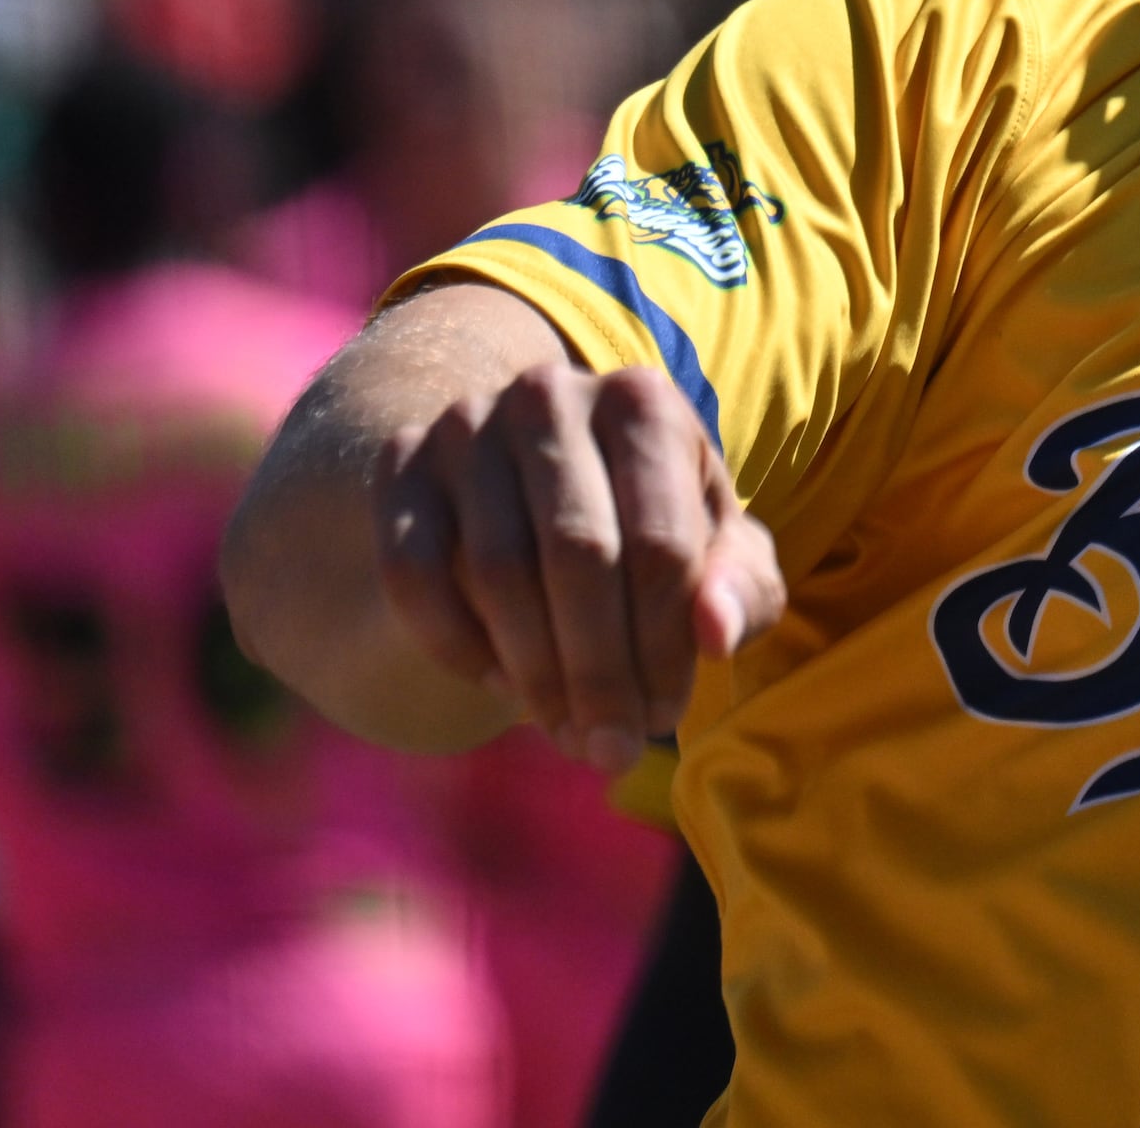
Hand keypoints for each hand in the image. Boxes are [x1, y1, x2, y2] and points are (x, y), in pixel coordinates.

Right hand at [373, 357, 783, 770]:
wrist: (531, 478)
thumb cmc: (651, 525)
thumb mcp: (718, 551)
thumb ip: (740, 591)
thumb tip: (716, 632)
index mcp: (645, 402)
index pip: (661, 544)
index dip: (663, 648)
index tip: (663, 718)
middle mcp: (552, 394)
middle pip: (580, 557)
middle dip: (598, 672)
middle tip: (609, 746)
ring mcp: (467, 423)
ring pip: (496, 571)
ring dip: (532, 671)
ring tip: (564, 727)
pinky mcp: (399, 464)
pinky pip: (413, 574)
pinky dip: (455, 644)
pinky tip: (498, 682)